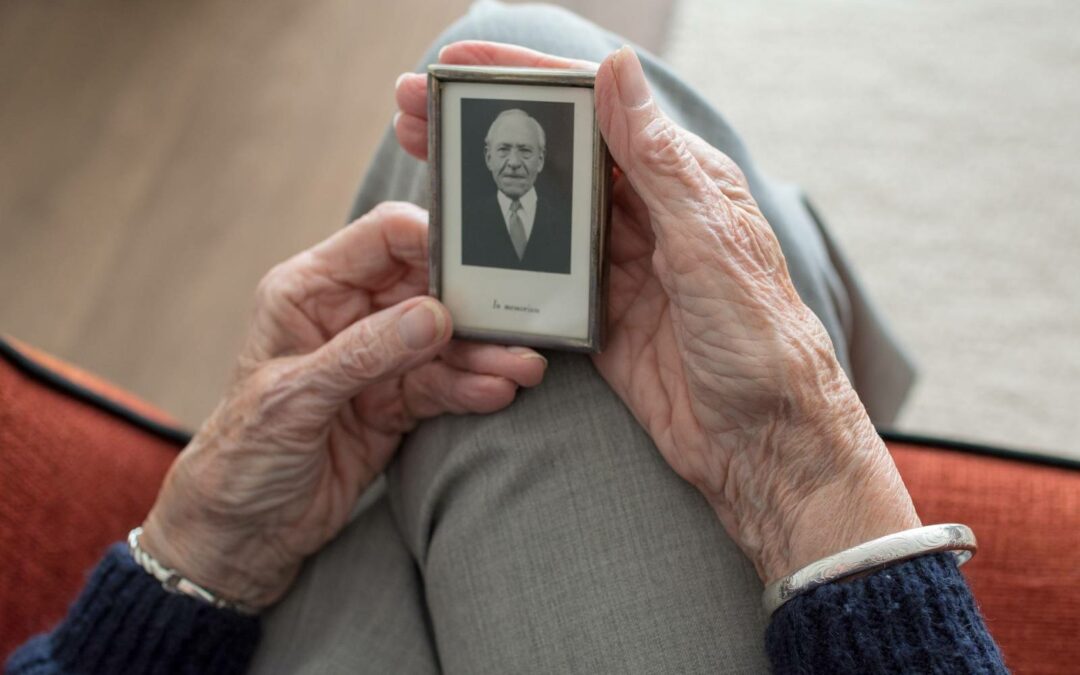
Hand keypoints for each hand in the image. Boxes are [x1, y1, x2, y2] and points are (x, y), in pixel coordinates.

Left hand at [141, 202, 546, 608]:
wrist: (243, 533)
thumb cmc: (241, 455)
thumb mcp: (293, 398)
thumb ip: (364, 354)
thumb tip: (434, 317)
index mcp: (310, 292)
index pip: (382, 240)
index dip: (432, 239)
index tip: (479, 257)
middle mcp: (347, 317)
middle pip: (427, 289)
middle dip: (474, 305)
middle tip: (519, 319)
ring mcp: (376, 361)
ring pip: (443, 342)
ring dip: (484, 353)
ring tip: (523, 367)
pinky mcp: (396, 402)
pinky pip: (443, 385)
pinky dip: (472, 388)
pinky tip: (498, 391)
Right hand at [396, 43, 917, 581]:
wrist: (765, 444)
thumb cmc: (761, 341)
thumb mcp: (708, 243)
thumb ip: (660, 161)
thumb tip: (615, 69)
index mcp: (682, 180)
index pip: (596, 109)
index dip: (526, 79)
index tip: (461, 64)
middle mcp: (649, 215)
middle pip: (556, 156)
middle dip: (487, 127)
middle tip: (416, 109)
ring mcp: (620, 267)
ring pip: (542, 211)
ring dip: (485, 186)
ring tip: (422, 163)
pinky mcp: (600, 317)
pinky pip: (540, 278)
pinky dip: (500, 260)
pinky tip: (457, 249)